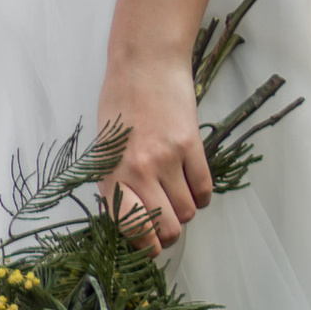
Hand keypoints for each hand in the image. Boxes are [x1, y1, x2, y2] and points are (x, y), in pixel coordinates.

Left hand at [96, 46, 212, 246]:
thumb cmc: (120, 103)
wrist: (145, 63)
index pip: (131, 229)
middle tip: (167, 224)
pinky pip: (204, 189)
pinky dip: (202, 195)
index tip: (150, 246)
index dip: (144, 246)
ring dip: (186, 210)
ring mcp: (166, 158)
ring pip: (187, 212)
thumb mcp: (105, 148)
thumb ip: (115, 183)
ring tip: (178, 195)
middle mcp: (137, 170)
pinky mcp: (190, 145)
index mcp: (111, 173)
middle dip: (169, 233)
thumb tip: (131, 220)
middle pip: (165, 227)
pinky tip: (193, 183)